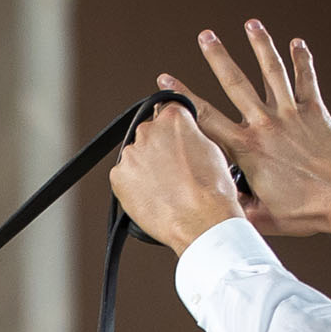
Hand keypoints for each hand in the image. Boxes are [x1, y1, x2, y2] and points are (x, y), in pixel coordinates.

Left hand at [109, 103, 244, 254]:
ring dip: (144, 168)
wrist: (200, 220)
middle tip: (170, 171)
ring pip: (135, 157)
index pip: (166, 111)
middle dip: (157, 149)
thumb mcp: (210, 148)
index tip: (172, 140)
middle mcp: (149, 131)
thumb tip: (180, 135)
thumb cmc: (212, 190)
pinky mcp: (118, 176)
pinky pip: (123, 177)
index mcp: (174, 118)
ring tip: (163, 188)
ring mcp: (132, 154)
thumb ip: (189, 134)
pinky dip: (132, 185)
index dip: (171, 128)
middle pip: (148, 134)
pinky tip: (150, 196)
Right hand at [157, 22, 330, 254]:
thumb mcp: (259, 217)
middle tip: (205, 36)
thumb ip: (234, 208)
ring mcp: (292, 115)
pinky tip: (298, 43)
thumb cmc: (307, 210)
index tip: (167, 81)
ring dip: (261, 45)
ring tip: (250, 25)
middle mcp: (266, 125)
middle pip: (236, 83)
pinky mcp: (317, 112)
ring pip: (272, 72)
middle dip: (217, 57)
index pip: (206, 119)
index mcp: (246, 150)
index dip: (183, 99)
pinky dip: (303, 59)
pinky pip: (308, 80)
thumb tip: (216, 207)